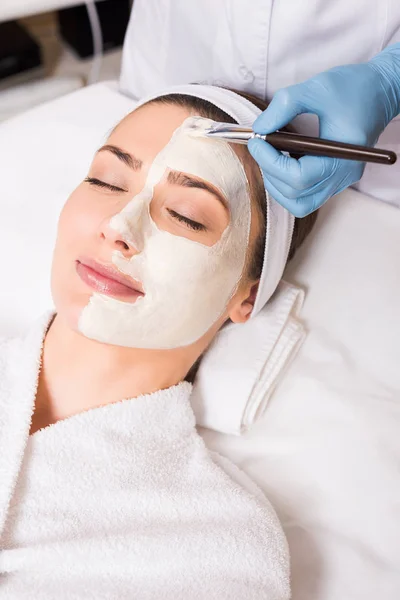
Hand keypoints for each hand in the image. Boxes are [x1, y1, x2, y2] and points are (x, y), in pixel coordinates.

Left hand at [248, 43, 399, 216]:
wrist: (380, 91)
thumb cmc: (354, 88)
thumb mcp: (316, 88)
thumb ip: (285, 105)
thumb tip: (260, 128)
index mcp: (343, 156)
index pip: (299, 177)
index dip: (271, 162)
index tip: (257, 141)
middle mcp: (343, 175)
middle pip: (297, 194)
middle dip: (270, 172)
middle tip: (260, 146)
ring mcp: (340, 181)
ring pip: (299, 203)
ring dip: (277, 184)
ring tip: (270, 157)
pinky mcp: (335, 179)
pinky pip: (306, 196)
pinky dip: (288, 185)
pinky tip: (283, 161)